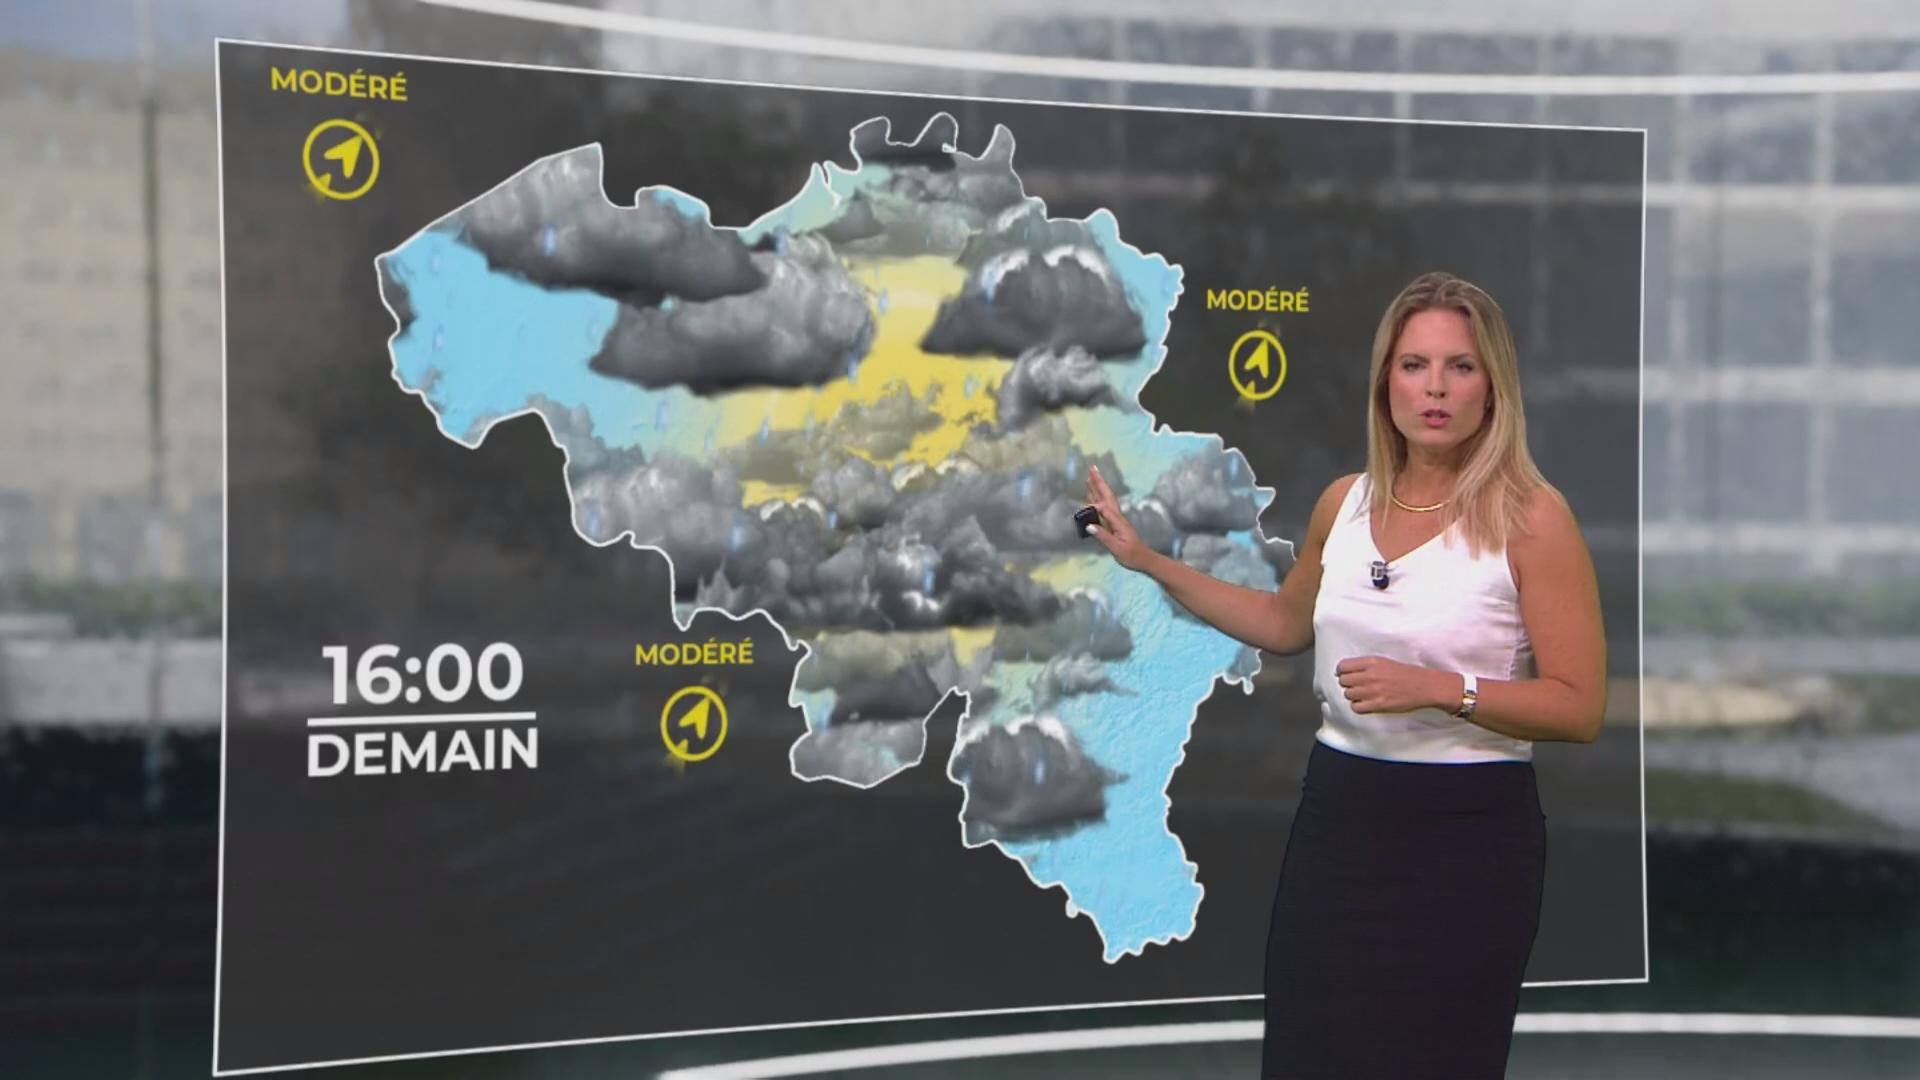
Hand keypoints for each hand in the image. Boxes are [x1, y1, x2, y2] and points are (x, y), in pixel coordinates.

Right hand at [1083, 466, 1153, 572]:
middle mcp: (1117, 517)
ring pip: (1105, 500)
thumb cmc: (1131, 555)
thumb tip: (1089, 525)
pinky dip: (1097, 500)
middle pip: (1106, 496)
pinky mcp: (1114, 524)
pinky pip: (1103, 508)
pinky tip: (1091, 497)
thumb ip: (1103, 536)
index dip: (1094, 505)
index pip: (1104, 508)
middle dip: (1099, 482)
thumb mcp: (1117, 548)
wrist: (1144, 559)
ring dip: (1097, 488)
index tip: (1085, 504)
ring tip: (1089, 477)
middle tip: (1092, 468)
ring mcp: (1116, 519)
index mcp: (1118, 521)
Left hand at [1334, 657, 1455, 714]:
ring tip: (1363, 694)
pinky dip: (1358, 706)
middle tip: (1356, 686)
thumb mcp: (1384, 661)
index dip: (1341, 672)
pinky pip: (1356, 707)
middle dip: (1347, 684)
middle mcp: (1370, 675)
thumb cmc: (1404, 673)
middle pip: (1343, 681)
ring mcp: (1374, 690)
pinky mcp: (1379, 704)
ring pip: (1348, 694)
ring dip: (1353, 695)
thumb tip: (1345, 671)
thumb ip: (1365, 665)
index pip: (1343, 666)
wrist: (1424, 686)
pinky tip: (1366, 703)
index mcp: (1371, 662)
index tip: (1345, 675)